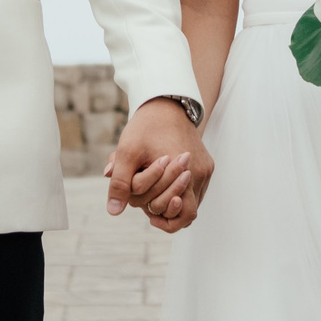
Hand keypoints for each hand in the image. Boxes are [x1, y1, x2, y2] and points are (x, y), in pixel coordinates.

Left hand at [106, 98, 212, 230]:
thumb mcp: (127, 152)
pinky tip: (162, 184)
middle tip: (145, 200)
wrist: (166, 104)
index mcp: (185, 170)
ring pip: (191, 202)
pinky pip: (194, 191)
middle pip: (187, 211)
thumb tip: (113, 211)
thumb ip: (121, 183)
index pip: (180, 212)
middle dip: (163, 208)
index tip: (145, 210)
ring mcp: (206, 170)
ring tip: (152, 193)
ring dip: (171, 202)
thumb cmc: (146, 128)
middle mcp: (201, 173)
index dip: (161, 216)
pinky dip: (179, 193)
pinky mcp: (207, 166)